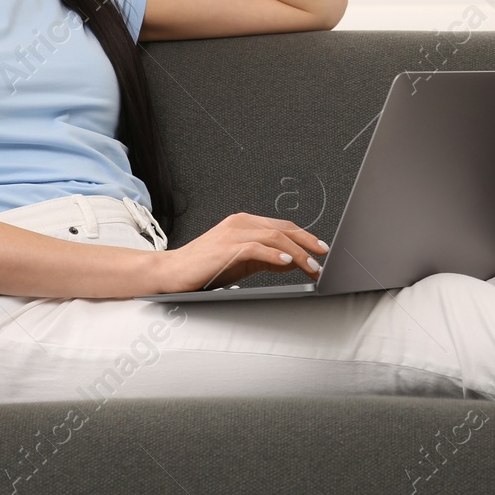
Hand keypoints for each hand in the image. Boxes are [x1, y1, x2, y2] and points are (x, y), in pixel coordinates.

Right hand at [155, 212, 327, 291]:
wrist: (171, 272)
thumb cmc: (204, 267)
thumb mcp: (242, 261)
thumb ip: (266, 258)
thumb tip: (292, 260)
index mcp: (244, 222)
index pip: (282, 226)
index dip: (305, 237)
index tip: (320, 249)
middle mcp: (240, 223)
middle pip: (283, 229)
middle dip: (307, 243)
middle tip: (323, 257)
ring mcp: (232, 233)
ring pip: (273, 237)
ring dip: (296, 252)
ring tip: (310, 265)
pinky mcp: (225, 247)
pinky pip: (255, 247)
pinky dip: (273, 254)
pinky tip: (286, 262)